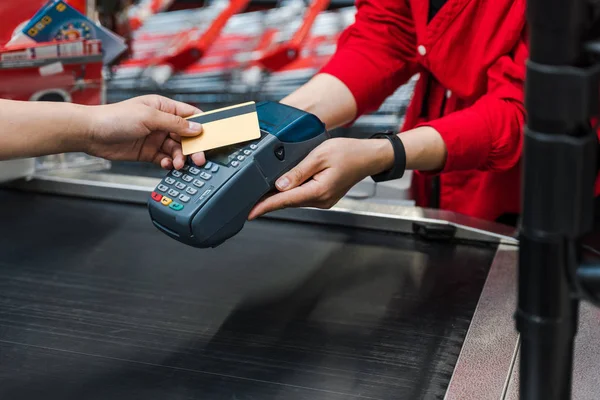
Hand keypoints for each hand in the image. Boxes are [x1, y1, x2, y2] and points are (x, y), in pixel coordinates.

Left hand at [86, 95, 205, 168]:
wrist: (90, 133)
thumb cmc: (114, 117)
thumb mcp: (149, 117)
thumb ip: (174, 123)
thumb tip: (196, 128)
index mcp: (163, 107)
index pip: (190, 114)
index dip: (202, 125)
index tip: (212, 137)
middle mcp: (161, 122)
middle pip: (186, 136)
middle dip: (193, 147)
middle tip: (198, 158)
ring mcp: (155, 138)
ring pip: (177, 149)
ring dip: (180, 158)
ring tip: (178, 164)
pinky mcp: (148, 152)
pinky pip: (165, 158)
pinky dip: (169, 163)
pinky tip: (167, 165)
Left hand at [248, 137, 393, 219]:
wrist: (367, 157)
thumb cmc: (348, 153)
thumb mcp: (319, 156)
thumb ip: (298, 171)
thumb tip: (280, 184)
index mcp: (319, 190)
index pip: (285, 201)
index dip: (265, 206)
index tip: (251, 213)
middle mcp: (321, 200)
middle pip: (288, 202)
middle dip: (268, 202)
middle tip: (248, 201)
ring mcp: (323, 200)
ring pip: (294, 200)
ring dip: (278, 198)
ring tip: (260, 194)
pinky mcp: (323, 197)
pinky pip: (302, 197)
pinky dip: (290, 194)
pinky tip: (281, 190)